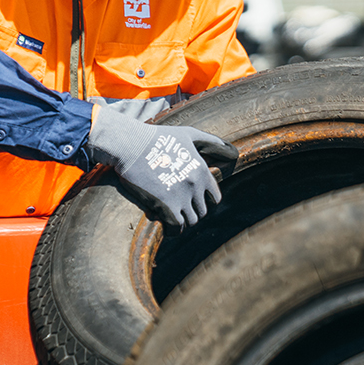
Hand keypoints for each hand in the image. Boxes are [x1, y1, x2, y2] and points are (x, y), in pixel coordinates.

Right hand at [84, 104, 235, 227]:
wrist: (129, 145)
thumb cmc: (158, 138)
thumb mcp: (189, 135)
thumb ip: (213, 144)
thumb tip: (234, 154)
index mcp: (202, 170)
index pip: (215, 198)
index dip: (204, 200)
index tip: (192, 198)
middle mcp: (195, 185)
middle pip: (202, 211)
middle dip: (192, 210)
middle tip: (177, 205)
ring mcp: (181, 197)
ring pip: (191, 221)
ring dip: (182, 219)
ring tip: (170, 212)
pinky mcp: (165, 206)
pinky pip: (177, 228)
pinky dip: (173, 229)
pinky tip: (165, 222)